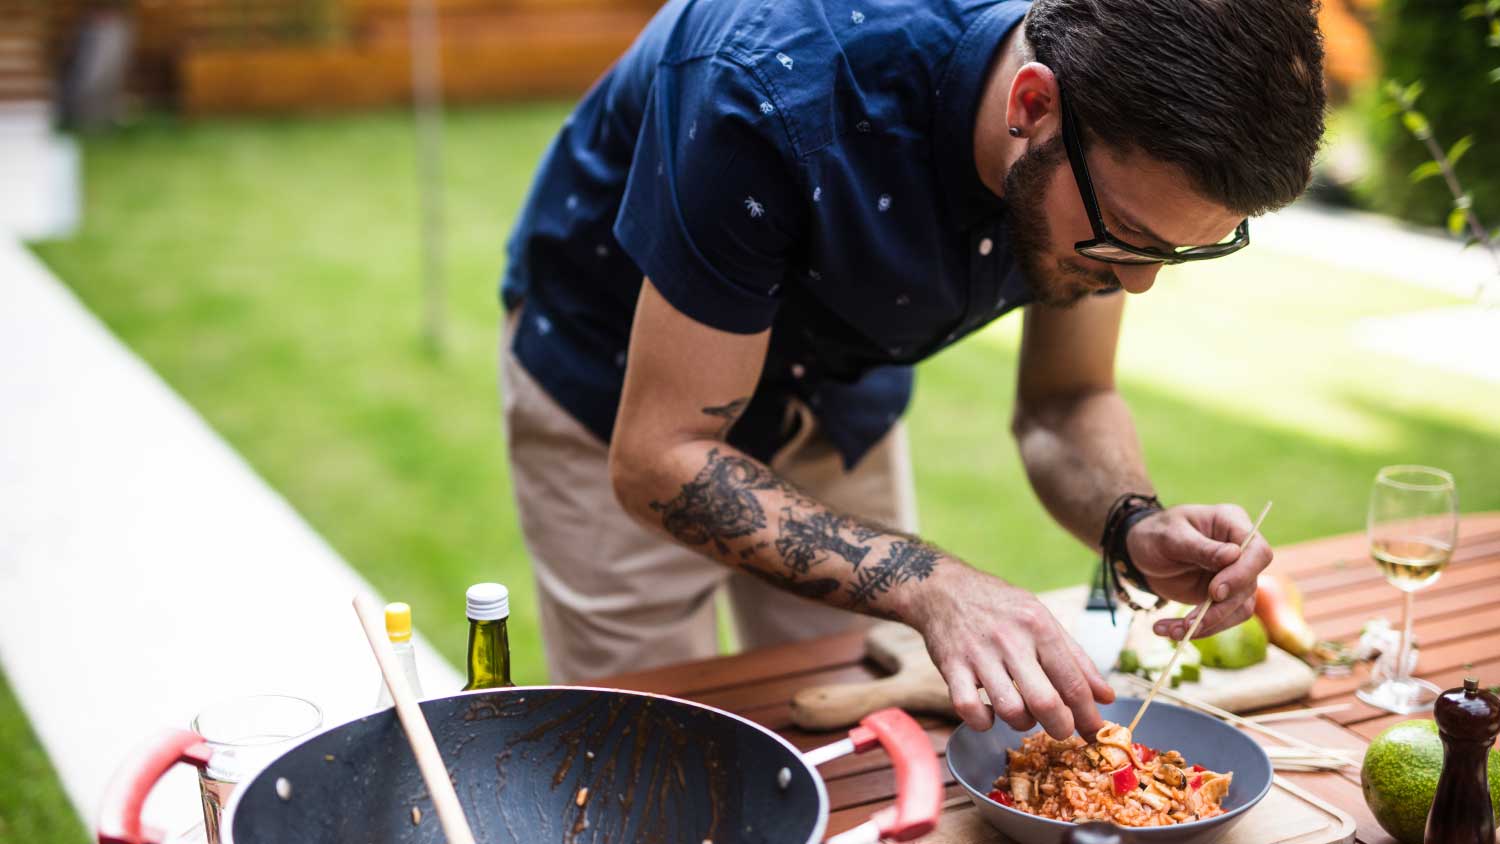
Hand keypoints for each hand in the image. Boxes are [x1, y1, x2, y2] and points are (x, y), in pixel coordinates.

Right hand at [905, 564, 1114, 739]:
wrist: (944, 589)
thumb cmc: (1000, 606)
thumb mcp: (1043, 619)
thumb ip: (1076, 659)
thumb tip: (1106, 696)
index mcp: (1039, 626)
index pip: (1073, 682)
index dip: (1089, 715)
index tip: (1096, 732)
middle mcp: (1010, 640)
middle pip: (1045, 702)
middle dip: (1061, 728)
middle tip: (1061, 730)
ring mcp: (978, 655)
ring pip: (1010, 711)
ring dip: (1023, 723)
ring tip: (1024, 713)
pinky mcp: (950, 667)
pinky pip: (970, 710)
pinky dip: (984, 721)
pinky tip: (990, 712)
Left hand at [1123, 504, 1273, 639]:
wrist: (1140, 551)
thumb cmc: (1155, 533)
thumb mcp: (1170, 536)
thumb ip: (1200, 547)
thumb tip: (1234, 555)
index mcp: (1232, 524)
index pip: (1257, 552)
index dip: (1242, 575)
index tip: (1215, 592)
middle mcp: (1240, 551)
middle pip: (1249, 586)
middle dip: (1220, 609)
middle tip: (1189, 624)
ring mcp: (1234, 575)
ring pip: (1239, 608)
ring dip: (1209, 625)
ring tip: (1174, 632)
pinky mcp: (1222, 596)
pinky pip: (1221, 618)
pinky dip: (1198, 629)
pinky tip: (1169, 630)